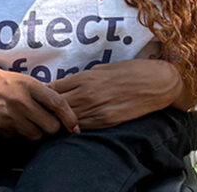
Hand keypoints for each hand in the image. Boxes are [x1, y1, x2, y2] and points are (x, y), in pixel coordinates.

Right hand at [0, 59, 79, 139]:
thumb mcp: (21, 78)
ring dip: (37, 133)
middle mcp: (20, 101)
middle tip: (49, 124)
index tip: (74, 125)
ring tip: (32, 124)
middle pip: (50, 126)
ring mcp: (9, 116)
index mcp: (28, 85)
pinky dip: (20, 135)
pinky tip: (16, 124)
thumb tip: (60, 106)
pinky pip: (18, 138)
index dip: (69, 117)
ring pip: (35, 136)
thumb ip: (40, 92)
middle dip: (53, 128)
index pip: (57, 103)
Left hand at [49, 59, 183, 130]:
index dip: (44, 94)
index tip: (41, 96)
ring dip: (60, 120)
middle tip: (45, 111)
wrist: (155, 82)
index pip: (52, 88)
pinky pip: (82, 127)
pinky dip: (75, 127)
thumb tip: (68, 85)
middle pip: (55, 105)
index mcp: (84, 77)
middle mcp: (86, 93)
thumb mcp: (101, 69)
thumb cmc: (129, 71)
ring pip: (66, 118)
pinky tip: (74, 125)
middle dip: (48, 108)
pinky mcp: (106, 121)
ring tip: (56, 120)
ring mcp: (95, 109)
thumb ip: (82, 78)